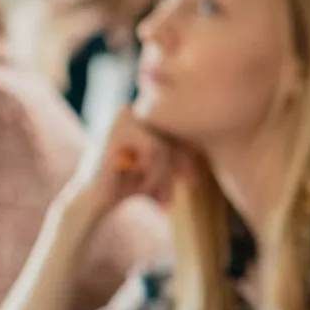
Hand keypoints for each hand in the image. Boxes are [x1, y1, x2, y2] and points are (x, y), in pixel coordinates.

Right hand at [61, 108, 187, 222]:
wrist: (93, 201)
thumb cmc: (130, 183)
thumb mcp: (162, 166)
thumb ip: (181, 152)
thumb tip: (216, 137)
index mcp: (140, 112)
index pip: (178, 128)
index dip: (188, 154)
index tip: (192, 179)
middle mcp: (131, 108)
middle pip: (174, 134)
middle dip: (180, 165)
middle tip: (183, 188)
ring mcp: (122, 116)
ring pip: (166, 144)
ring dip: (166, 174)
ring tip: (162, 195)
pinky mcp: (118, 131)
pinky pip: (155, 149)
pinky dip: (156, 173)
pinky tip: (146, 188)